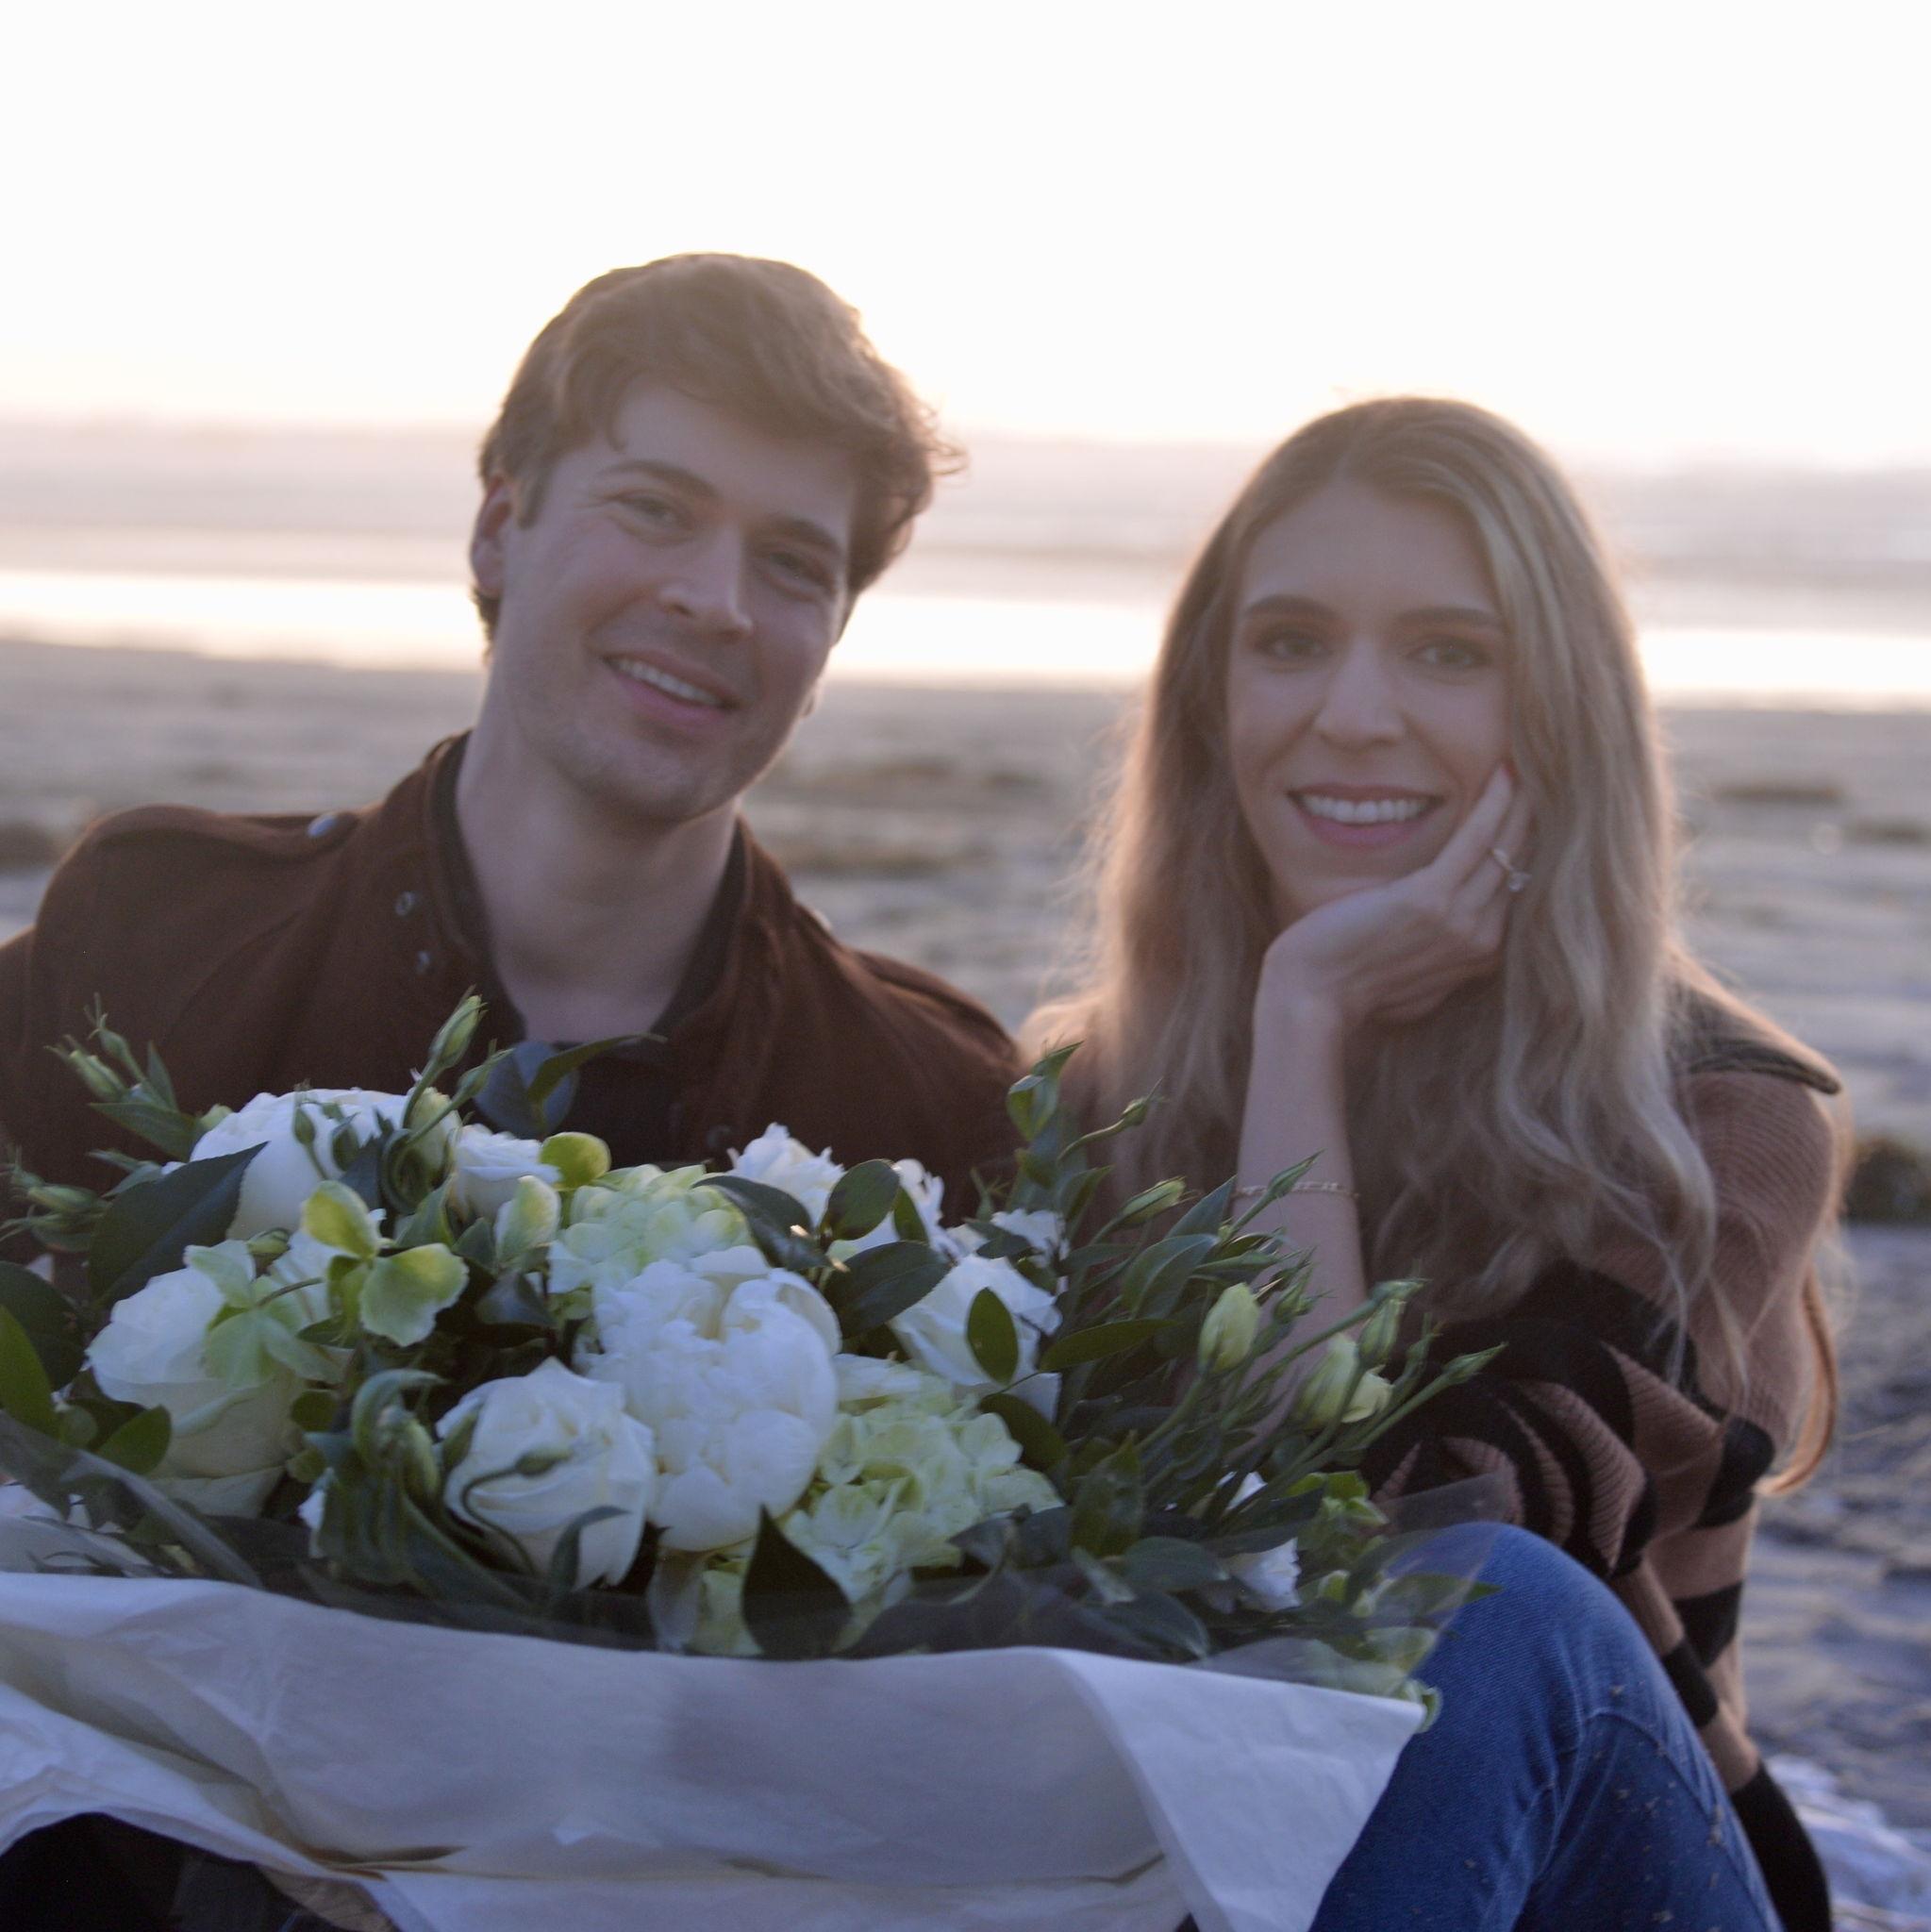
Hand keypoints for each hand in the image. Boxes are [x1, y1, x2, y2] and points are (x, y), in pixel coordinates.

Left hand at [1255, 767, 1530, 1039]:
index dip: (1526, 842)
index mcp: (1480, 954)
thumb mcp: (1411, 977)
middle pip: (1521, 863)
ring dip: (1523, 801)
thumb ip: (1441, 955)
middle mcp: (1481, 939)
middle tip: (1548, 770)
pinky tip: (1505, 773)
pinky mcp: (1429, 899)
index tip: (1534, 804)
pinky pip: (1475, 840)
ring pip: (1507, 847)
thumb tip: (1447, 936)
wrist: (1313, 996)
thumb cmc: (1349, 985)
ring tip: (1534, 760)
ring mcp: (1459, 921)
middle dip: (1535, 815)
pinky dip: (1495, 804)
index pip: (1516, 886)